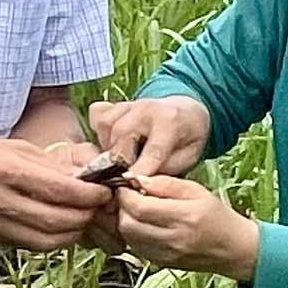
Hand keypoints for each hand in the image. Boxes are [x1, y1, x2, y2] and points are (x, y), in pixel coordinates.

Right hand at [0, 137, 116, 251]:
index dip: (89, 195)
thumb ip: (51, 166)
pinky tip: (60, 229)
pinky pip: (32, 246)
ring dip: (73, 233)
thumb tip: (88, 178)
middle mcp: (0, 199)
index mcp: (7, 169)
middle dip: (86, 216)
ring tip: (82, 220)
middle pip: (57, 220)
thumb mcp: (15, 148)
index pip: (60, 190)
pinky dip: (54, 241)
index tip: (104, 192)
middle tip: (99, 208)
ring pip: (47, 241)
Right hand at [88, 95, 210, 178]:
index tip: (131, 183)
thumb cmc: (187, 139)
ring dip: (109, 148)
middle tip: (127, 174)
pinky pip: (99, 119)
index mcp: (171, 121)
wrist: (186, 110)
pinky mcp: (116, 104)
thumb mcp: (188, 157)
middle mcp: (147, 108)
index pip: (152, 150)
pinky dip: (102, 135)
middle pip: (122, 136)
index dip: (140, 170)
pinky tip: (115, 144)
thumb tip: (137, 181)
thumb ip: (164, 169)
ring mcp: (129, 104)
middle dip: (120, 161)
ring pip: (106, 128)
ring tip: (124, 158)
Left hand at [114, 174, 259, 280]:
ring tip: (138, 210)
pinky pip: (135, 247)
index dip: (126, 194)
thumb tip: (136, 178)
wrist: (232, 249)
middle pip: (127, 224)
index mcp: (184, 217)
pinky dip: (133, 234)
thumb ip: (165, 183)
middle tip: (131, 197)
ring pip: (128, 237)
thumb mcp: (196, 190)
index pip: (139, 207)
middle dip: (123, 207)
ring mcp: (166, 255)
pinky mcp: (160, 263)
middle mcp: (173, 239)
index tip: (127, 185)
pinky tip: (144, 225)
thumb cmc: (216, 216)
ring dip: (126, 220)